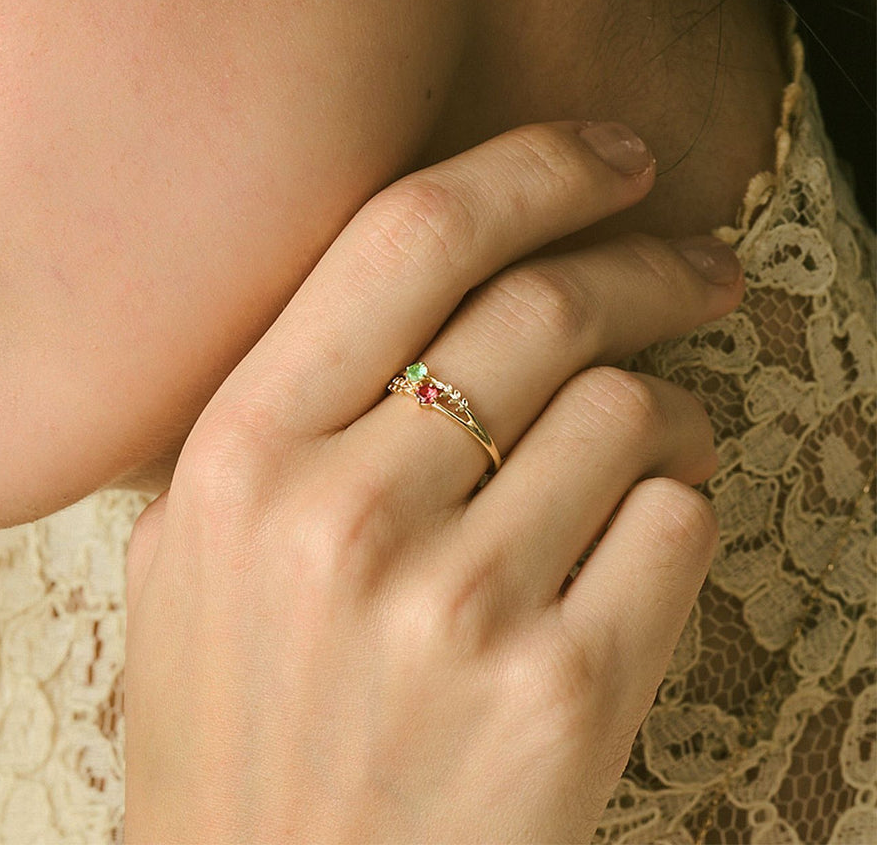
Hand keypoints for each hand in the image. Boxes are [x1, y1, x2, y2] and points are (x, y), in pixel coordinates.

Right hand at [124, 120, 743, 843]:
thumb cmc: (231, 725)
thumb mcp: (184, 553)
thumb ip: (268, 418)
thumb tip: (396, 304)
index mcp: (242, 455)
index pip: (409, 235)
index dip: (529, 166)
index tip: (607, 154)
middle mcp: (345, 514)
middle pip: (545, 305)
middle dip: (647, 264)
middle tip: (696, 265)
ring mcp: (459, 607)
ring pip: (629, 410)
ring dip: (669, 401)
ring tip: (661, 428)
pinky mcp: (564, 696)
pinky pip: (676, 524)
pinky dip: (683, 501)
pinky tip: (647, 527)